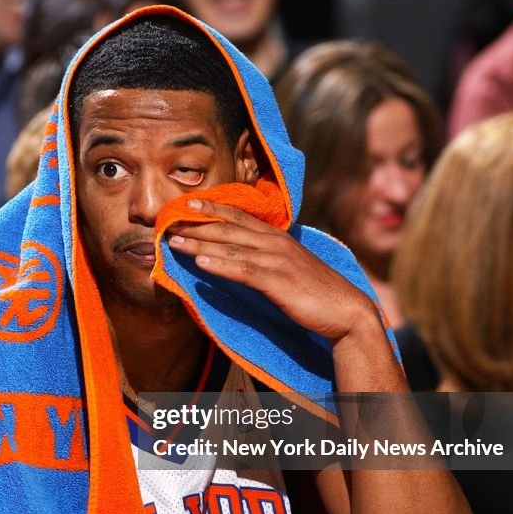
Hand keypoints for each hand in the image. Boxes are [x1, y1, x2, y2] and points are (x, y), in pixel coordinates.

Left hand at [167, 199, 377, 342]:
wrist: (345, 309)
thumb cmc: (315, 290)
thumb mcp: (288, 265)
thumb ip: (266, 256)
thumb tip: (241, 254)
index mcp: (276, 236)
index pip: (238, 216)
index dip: (211, 208)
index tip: (185, 203)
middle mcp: (274, 243)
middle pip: (228, 228)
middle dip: (196, 224)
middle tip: (167, 221)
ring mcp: (276, 260)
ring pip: (231, 248)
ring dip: (200, 244)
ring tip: (174, 242)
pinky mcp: (278, 281)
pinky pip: (244, 271)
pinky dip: (220, 266)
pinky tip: (201, 265)